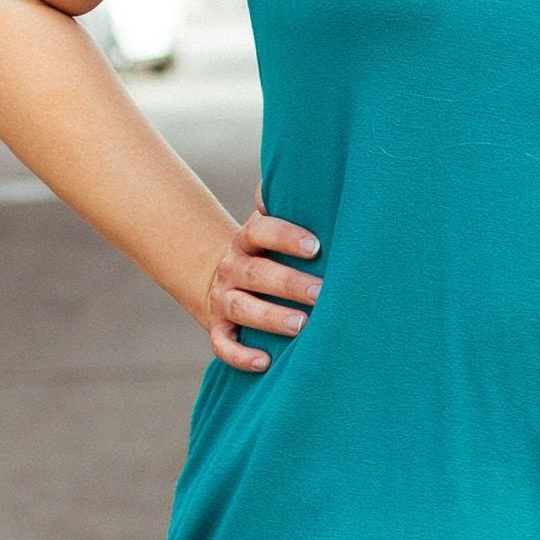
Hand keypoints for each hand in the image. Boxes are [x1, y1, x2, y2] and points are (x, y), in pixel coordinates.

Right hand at [207, 208, 320, 369]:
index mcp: (247, 241)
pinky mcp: (218, 329)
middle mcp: (232, 268)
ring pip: (242, 308)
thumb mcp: (269, 228)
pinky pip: (223, 344)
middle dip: (289, 283)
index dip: (285, 237)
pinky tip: (265, 362)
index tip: (315, 246)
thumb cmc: (265, 253)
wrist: (222, 279)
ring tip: (302, 325)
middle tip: (321, 292)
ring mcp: (222, 299)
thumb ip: (283, 208)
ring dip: (271, 317)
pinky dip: (240, 355)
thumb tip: (306, 177)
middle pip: (257, 273)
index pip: (261, 232)